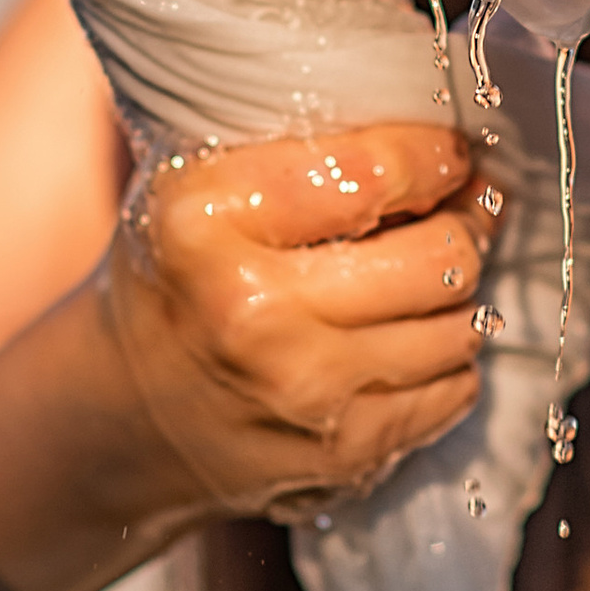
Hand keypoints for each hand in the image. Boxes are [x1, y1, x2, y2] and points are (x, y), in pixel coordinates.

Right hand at [103, 122, 503, 519]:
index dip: (433, 156)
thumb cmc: (180, 273)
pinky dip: (445, 361)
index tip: (448, 154)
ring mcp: (302, 391)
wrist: (125, 412)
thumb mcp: (201, 180)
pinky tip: (404, 340)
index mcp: (204, 218)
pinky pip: (453, 391)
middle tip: (457, 213)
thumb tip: (441, 138)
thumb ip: (299, 144)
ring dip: (457, 296)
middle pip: (438, 254)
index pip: (374, 172)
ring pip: (459, 326)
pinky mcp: (342, 452)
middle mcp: (252, 310)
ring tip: (424, 278)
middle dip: (463, 226)